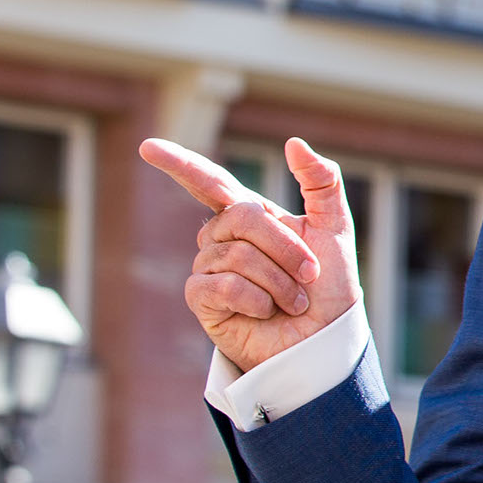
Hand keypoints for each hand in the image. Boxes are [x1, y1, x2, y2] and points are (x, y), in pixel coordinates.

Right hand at [141, 138, 360, 372]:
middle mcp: (222, 238)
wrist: (324, 339)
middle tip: (309, 274)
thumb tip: (293, 143)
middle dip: (285, 246)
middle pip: (242, 217)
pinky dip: (258, 300)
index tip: (148, 147)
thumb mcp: (334, 228)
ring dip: (279, 280)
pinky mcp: (201, 300)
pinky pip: (225, 286)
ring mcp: (208, 268)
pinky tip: (265, 312)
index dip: (180, 164)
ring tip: (292, 302)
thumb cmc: (328, 287)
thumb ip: (321, 182)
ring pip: (238, 255)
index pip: (209, 182)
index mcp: (250, 216)